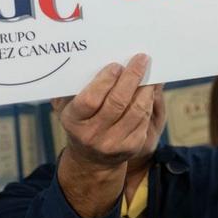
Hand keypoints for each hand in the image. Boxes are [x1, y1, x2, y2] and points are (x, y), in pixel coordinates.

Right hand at [55, 53, 157, 169]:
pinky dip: (148, 102)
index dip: (105, 81)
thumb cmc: (80, 121)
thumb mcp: (68, 106)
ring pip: (136, 111)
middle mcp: (92, 135)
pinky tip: (149, 90)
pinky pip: (144, 120)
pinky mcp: (132, 147)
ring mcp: (113, 143)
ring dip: (145, 89)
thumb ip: (74, 86)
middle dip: (132, 77)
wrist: (91, 158)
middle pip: (117, 102)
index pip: (90, 99)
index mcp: (74, 121)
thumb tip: (94, 59)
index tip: (116, 65)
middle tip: (141, 59)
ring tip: (149, 73)